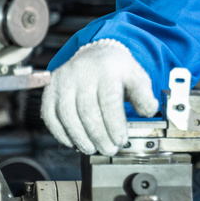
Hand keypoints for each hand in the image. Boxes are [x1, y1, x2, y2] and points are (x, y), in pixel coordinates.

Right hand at [41, 39, 158, 154]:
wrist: (95, 51)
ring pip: (67, 115)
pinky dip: (59, 132)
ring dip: (80, 138)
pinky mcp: (50, 87)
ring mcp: (63, 79)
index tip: (121, 140)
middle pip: (87, 111)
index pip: (109, 101)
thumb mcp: (136, 76)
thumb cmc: (116, 69)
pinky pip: (50, 114)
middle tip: (109, 149)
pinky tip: (72, 142)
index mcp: (106, 69)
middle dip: (99, 136)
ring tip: (92, 149)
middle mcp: (82, 72)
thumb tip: (149, 111)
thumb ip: (144, 95)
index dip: (114, 125)